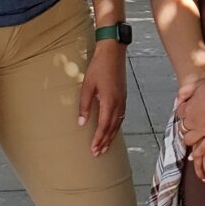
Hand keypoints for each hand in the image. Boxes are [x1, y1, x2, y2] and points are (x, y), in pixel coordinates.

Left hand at [78, 41, 127, 156]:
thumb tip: (81, 123)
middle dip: (105, 142)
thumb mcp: (87, 86)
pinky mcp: (123, 96)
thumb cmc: (99, 67)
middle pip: (112, 128)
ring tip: (104, 146)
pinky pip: (121, 116)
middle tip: (98, 153)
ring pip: (118, 124)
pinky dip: (116, 127)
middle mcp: (118, 103)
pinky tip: (112, 129)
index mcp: (109, 102)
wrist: (113, 52)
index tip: (93, 150)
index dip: (98, 139)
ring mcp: (122, 100)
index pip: (104, 126)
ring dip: (111, 136)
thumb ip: (84, 106)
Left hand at [174, 74, 204, 173]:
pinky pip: (203, 148)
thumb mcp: (198, 83)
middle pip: (182, 127)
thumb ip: (185, 91)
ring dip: (189, 138)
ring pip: (189, 140)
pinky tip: (195, 155)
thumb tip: (178, 100)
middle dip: (185, 126)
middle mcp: (193, 120)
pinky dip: (197, 152)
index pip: (179, 113)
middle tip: (191, 124)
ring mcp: (203, 130)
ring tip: (193, 137)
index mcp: (188, 107)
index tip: (188, 112)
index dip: (183, 112)